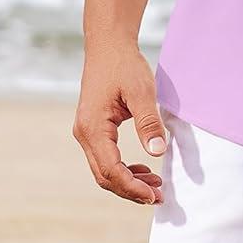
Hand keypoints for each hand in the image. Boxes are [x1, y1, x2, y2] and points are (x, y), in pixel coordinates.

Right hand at [72, 44, 168, 204]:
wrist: (108, 45)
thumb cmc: (124, 65)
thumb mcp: (142, 92)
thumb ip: (148, 123)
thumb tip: (157, 152)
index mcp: (93, 128)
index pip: (111, 170)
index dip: (132, 187)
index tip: (154, 195)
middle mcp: (84, 134)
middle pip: (105, 176)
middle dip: (131, 190)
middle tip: (159, 197)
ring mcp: (86, 132)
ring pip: (104, 170)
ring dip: (128, 181)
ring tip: (156, 187)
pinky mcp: (93, 129)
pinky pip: (105, 158)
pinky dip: (123, 168)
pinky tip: (142, 170)